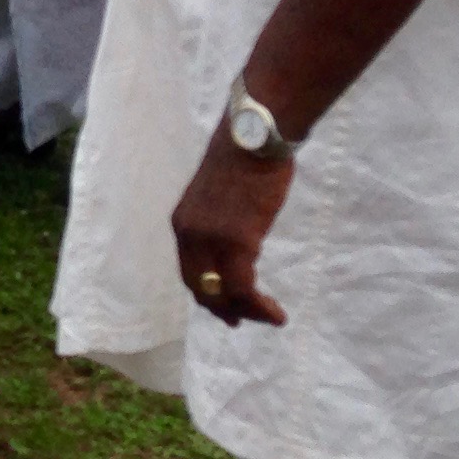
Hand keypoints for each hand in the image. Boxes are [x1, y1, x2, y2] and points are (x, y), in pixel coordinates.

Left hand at [171, 137, 292, 327]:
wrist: (254, 136)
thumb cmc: (245, 158)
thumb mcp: (220, 195)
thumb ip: (220, 221)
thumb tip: (237, 240)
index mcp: (183, 223)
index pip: (189, 271)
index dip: (206, 294)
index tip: (226, 309)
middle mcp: (189, 234)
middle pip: (200, 288)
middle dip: (222, 309)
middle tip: (242, 322)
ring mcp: (211, 239)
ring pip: (222, 294)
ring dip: (246, 312)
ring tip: (269, 318)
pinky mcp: (238, 241)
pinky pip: (243, 288)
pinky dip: (258, 307)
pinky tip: (275, 313)